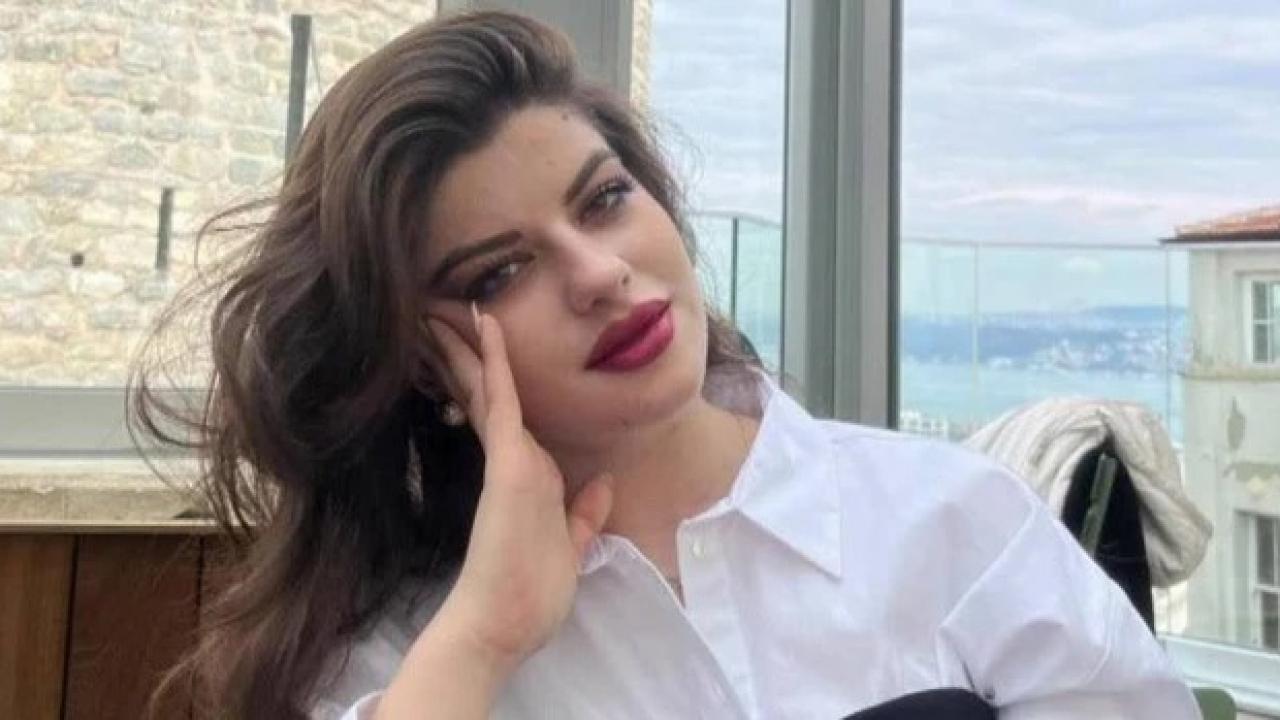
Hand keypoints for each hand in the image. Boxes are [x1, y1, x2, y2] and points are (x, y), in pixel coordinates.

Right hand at [425, 307, 613, 672]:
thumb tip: (602, 485)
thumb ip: (584, 516)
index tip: (475, 343)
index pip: (505, 416)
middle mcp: (515, 461)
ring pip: (490, 388)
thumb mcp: (571, 551)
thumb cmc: (529, 601)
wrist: (497, 629)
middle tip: (438, 314)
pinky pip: (504, 400)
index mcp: (527, 478)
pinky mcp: (508, 465)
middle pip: (488, 395)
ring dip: (469, 347)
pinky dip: (497, 362)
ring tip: (446, 307)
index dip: (488, 378)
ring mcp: (509, 460)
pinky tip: (486, 326)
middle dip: (465, 355)